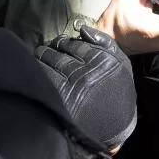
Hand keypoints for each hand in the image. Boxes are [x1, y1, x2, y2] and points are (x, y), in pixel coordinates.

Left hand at [35, 26, 135, 151]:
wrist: (112, 129)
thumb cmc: (117, 95)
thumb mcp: (121, 67)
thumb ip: (106, 45)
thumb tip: (82, 30)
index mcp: (104, 61)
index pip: (76, 44)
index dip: (65, 43)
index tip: (60, 45)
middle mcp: (87, 71)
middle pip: (59, 50)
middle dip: (51, 49)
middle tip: (47, 51)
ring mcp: (72, 86)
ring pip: (48, 61)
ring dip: (41, 57)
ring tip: (40, 58)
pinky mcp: (58, 99)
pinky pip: (42, 77)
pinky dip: (36, 72)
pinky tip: (36, 73)